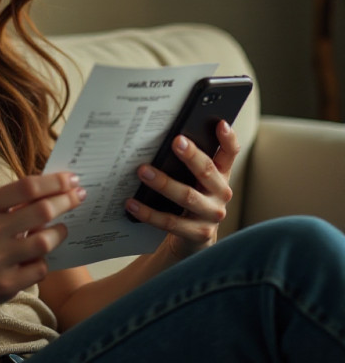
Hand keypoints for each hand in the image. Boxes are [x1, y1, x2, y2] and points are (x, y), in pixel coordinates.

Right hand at [0, 173, 85, 321]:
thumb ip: (7, 201)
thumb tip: (48, 188)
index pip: (26, 187)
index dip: (54, 181)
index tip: (72, 178)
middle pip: (41, 211)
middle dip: (67, 200)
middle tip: (80, 196)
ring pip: (45, 241)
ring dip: (59, 232)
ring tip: (62, 228)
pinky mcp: (5, 285)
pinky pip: (39, 269)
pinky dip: (43, 261)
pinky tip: (39, 256)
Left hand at [125, 121, 240, 258]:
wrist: (191, 239)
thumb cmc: (188, 200)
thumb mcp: (192, 179)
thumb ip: (186, 162)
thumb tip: (161, 138)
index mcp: (220, 175)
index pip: (229, 154)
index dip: (227, 139)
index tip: (220, 123)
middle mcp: (220, 193)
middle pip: (207, 171)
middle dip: (191, 156)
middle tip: (175, 141)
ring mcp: (211, 215)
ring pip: (187, 196)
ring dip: (164, 183)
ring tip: (143, 171)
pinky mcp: (198, 234)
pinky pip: (171, 222)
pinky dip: (149, 213)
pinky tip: (132, 204)